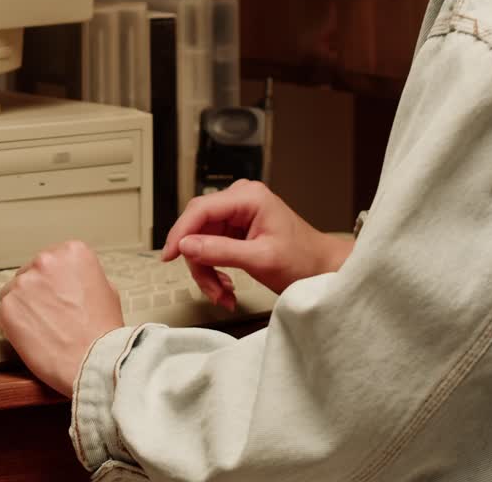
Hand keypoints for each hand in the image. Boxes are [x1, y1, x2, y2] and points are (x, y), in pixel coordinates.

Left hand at [0, 240, 124, 396]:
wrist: (93, 361)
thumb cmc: (102, 332)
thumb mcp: (107, 290)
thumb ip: (84, 276)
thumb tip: (72, 279)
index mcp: (72, 252)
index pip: (51, 259)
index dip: (53, 281)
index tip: (57, 294)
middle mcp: (45, 261)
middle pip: (29, 273)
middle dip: (36, 292)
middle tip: (50, 314)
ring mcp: (23, 283)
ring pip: (13, 293)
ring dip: (23, 308)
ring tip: (42, 328)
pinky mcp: (7, 307)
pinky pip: (2, 314)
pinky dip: (12, 326)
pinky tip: (31, 337)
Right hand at [162, 180, 353, 308]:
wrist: (323, 270)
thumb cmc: (303, 260)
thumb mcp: (259, 259)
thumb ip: (220, 250)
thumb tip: (185, 245)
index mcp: (248, 197)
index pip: (200, 210)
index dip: (180, 233)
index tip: (168, 255)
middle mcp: (241, 200)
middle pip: (198, 227)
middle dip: (200, 262)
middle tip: (211, 288)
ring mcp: (238, 214)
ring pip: (201, 241)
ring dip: (208, 271)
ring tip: (223, 294)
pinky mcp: (237, 228)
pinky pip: (212, 247)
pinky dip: (215, 270)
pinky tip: (226, 286)